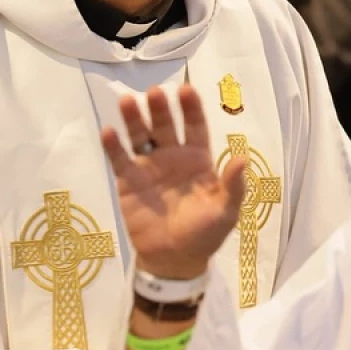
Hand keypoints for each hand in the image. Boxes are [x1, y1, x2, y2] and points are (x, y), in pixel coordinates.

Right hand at [102, 85, 248, 280]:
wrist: (173, 260)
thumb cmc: (204, 234)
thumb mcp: (225, 212)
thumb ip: (232, 186)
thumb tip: (242, 158)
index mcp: (198, 159)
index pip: (195, 126)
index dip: (191, 108)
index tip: (186, 90)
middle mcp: (172, 156)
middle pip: (165, 125)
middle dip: (161, 109)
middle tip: (155, 93)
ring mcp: (148, 167)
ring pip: (140, 136)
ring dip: (134, 119)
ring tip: (126, 101)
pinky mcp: (128, 181)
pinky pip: (120, 159)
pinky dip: (113, 146)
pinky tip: (108, 131)